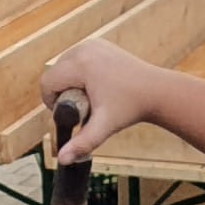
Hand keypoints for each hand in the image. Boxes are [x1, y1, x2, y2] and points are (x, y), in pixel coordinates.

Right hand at [40, 37, 160, 164]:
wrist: (156, 91)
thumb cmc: (131, 108)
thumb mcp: (103, 126)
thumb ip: (81, 143)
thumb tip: (61, 160)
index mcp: (80, 65)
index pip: (47, 82)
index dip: (52, 101)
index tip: (69, 113)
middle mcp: (84, 49)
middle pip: (54, 73)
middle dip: (62, 92)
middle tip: (83, 106)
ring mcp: (92, 44)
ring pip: (64, 65)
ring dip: (69, 82)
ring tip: (90, 96)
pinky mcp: (99, 44)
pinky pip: (76, 58)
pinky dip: (79, 72)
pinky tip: (95, 85)